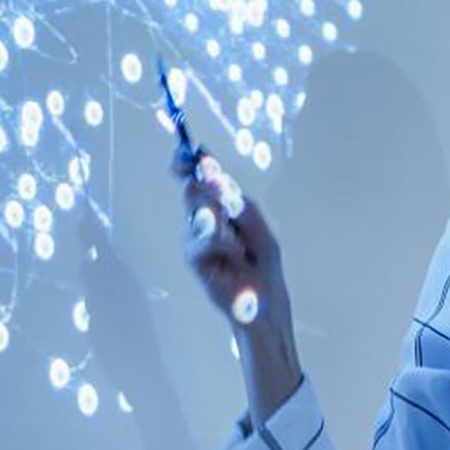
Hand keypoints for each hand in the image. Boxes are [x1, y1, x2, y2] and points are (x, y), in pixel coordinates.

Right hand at [171, 142, 287, 330]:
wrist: (264, 300)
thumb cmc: (264, 263)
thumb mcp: (262, 229)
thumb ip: (243, 207)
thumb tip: (222, 185)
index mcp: (224, 205)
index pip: (203, 177)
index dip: (192, 161)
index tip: (186, 149)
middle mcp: (206, 217)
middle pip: (194, 188)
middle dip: (205, 184)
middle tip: (217, 184)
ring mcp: (197, 236)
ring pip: (198, 211)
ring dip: (220, 219)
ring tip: (238, 239)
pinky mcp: (194, 257)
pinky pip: (202, 238)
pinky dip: (222, 242)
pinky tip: (235, 252)